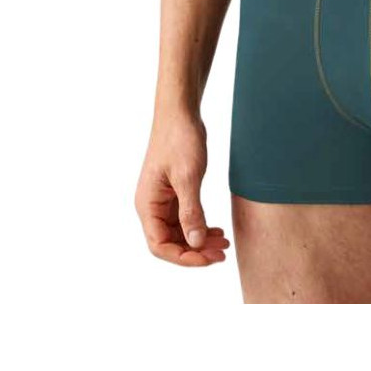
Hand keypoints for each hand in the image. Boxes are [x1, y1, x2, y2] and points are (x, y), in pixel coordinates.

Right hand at [135, 110, 229, 266]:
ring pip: (179, 232)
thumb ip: (191, 212)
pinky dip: (199, 227)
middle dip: (196, 251)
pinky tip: (216, 230)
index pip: (160, 246)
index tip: (208, 258)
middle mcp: (151, 206)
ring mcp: (162, 200)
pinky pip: (184, 219)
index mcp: (147, 205)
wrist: (180, 112)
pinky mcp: (174, 193)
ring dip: (199, 241)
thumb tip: (195, 243)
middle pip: (170, 242)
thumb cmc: (180, 139)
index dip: (184, 257)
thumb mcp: (188, 177)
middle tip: (222, 253)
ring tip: (223, 243)